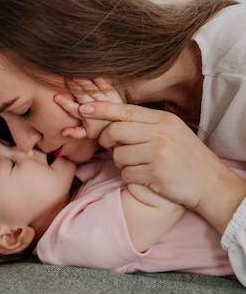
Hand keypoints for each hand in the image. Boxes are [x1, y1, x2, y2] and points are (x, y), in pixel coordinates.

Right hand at [55, 77, 121, 139]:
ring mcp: (105, 100)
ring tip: (73, 74)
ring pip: (91, 89)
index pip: (73, 110)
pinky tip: (86, 72)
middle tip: (65, 78)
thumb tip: (63, 132)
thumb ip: (75, 133)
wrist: (122, 123)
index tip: (57, 96)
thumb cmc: (101, 127)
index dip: (65, 104)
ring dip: (81, 81)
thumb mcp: (88, 133)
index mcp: (87, 118)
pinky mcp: (112, 93)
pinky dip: (94, 77)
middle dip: (73, 87)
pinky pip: (102, 83)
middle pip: (82, 96)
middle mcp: (96, 108)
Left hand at [75, 100, 245, 232]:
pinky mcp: (155, 175)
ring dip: (122, 162)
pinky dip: (131, 177)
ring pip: (118, 155)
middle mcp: (160, 134)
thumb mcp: (171, 131)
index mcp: (163, 120)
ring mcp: (158, 154)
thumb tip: (113, 121)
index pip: (125, 111)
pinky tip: (146, 177)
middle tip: (112, 146)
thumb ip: (146, 124)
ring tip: (140, 164)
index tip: (83, 109)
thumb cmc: (186, 157)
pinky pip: (127, 174)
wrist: (210, 184)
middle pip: (115, 131)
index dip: (101, 109)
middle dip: (107, 140)